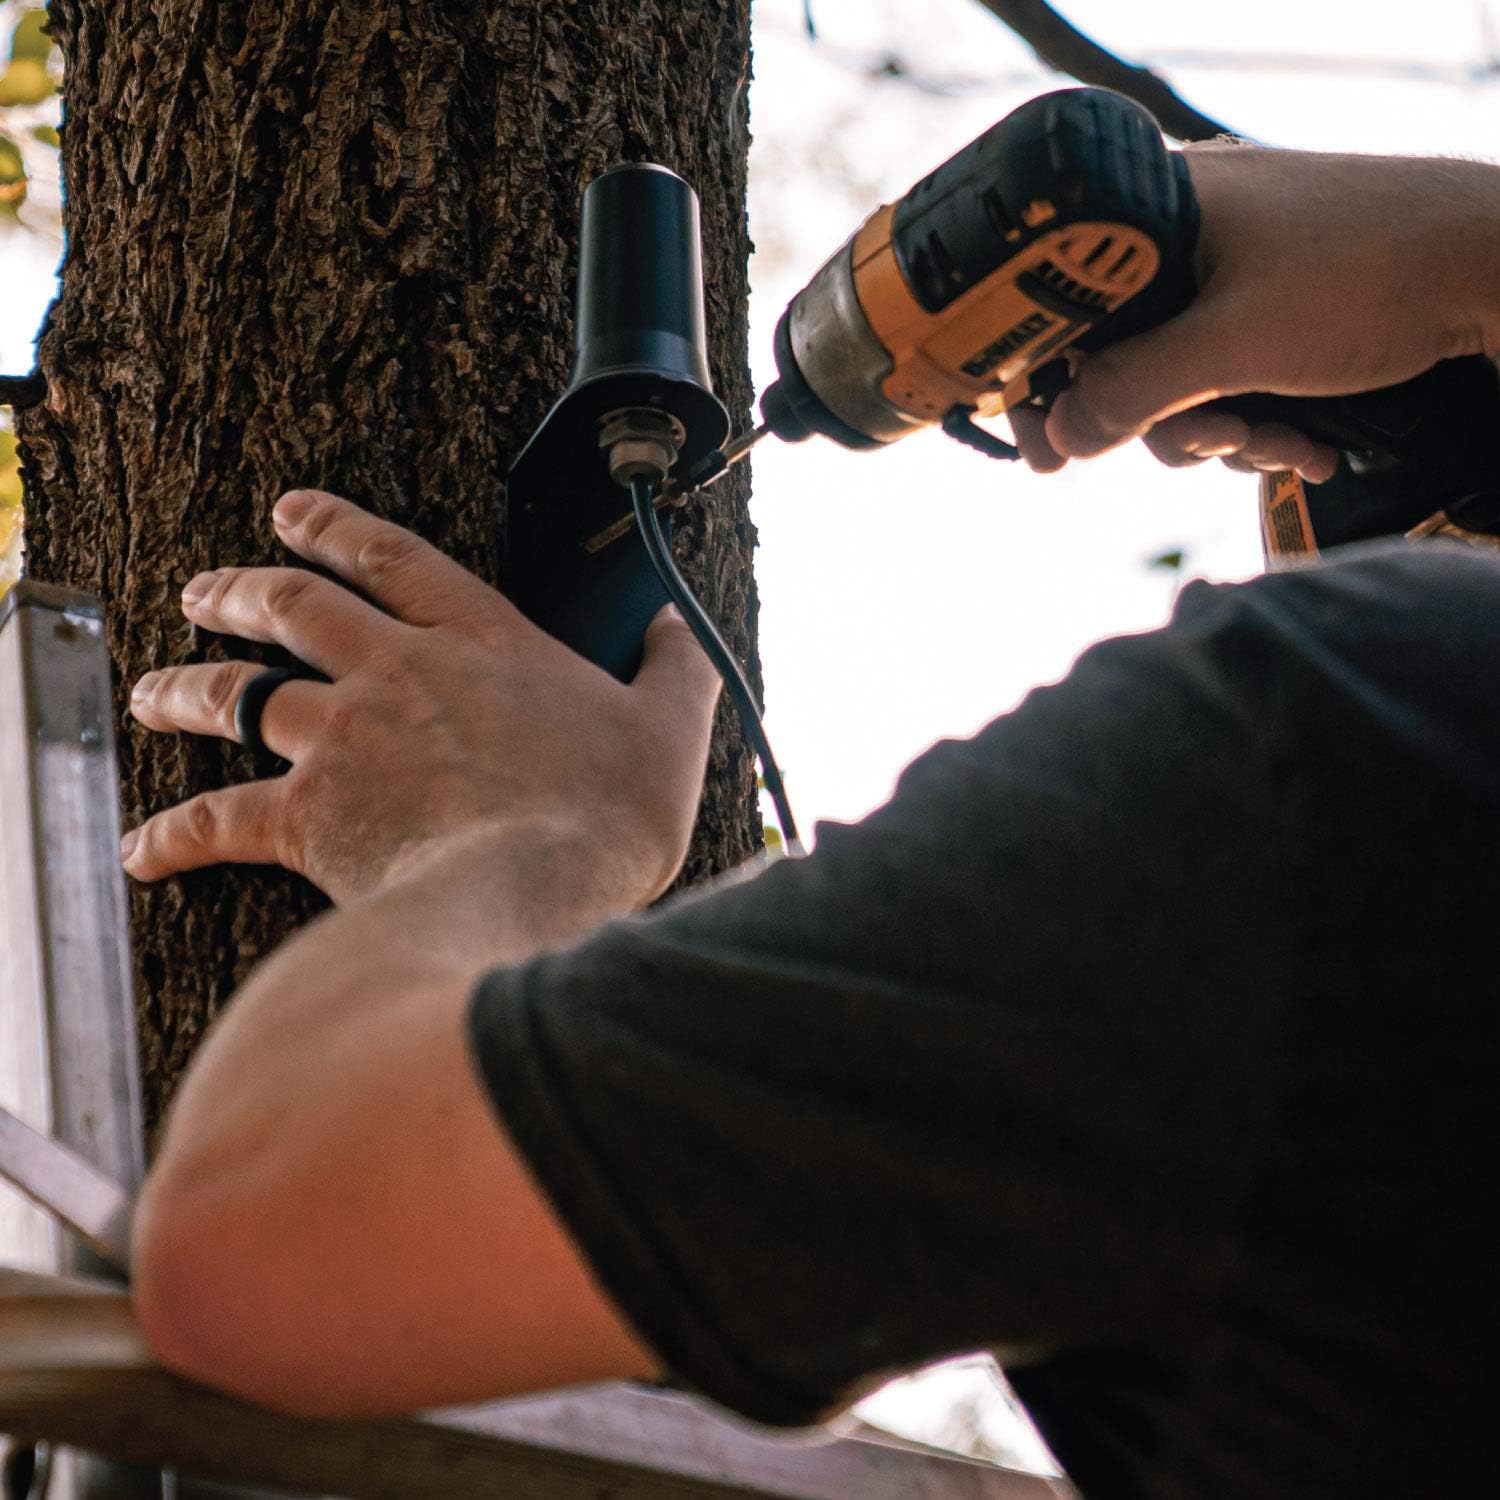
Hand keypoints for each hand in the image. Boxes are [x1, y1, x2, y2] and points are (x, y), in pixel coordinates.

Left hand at [123, 490, 721, 905]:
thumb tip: (677, 627)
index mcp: (479, 640)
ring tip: (154, 689)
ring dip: (189, 687)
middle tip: (204, 589)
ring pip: (239, 696)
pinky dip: (173, 835)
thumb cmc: (606, 815)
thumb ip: (675, 669)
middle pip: (293, 607)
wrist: (536, 890)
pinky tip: (143, 850)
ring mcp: (344, 741)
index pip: (392, 557)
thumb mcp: (671, 729)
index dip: (335, 526)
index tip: (293, 510)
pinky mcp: (310, 817)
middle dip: (240, 589)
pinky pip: (219, 818)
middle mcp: (396, 673)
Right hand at [1011, 147, 1499, 476]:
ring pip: (1174, 382)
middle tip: (1219, 442)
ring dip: (1224, 434)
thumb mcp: (1233, 345)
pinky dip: (1256, 420)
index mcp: (1157, 211)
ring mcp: (1230, 273)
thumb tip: (1062, 437)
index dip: (1049, 384)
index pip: (1060, 303)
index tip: (1051, 450)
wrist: (1497, 268)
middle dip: (1170, 423)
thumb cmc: (1368, 276)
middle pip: (1119, 357)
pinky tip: (1306, 438)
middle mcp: (1184, 236)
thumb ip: (1134, 391)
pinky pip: (1223, 380)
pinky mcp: (1269, 310)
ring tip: (1285, 440)